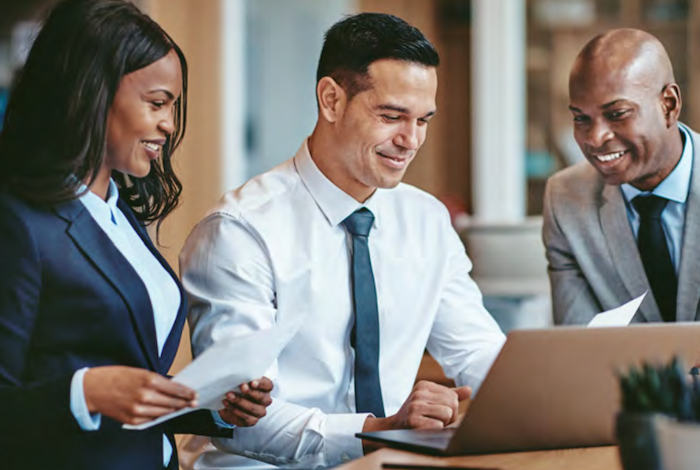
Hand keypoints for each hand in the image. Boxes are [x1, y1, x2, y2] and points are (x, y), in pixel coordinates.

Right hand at [83, 366, 197, 425]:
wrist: (93, 388)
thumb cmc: (117, 376)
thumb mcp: (140, 372)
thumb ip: (157, 381)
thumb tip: (174, 388)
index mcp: (149, 379)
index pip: (176, 389)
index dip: (188, 393)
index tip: (195, 394)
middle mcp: (145, 396)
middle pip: (172, 402)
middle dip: (184, 402)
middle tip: (193, 402)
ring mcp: (138, 410)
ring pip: (163, 413)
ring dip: (173, 410)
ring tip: (181, 407)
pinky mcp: (132, 420)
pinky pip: (151, 420)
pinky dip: (158, 416)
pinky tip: (163, 412)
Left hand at [218, 377, 272, 426]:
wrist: (230, 404)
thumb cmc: (239, 390)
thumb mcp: (242, 382)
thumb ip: (244, 379)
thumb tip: (239, 376)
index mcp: (266, 389)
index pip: (268, 385)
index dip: (261, 384)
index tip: (252, 382)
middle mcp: (265, 401)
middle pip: (261, 398)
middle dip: (250, 392)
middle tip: (241, 387)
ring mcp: (260, 412)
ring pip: (253, 408)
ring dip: (240, 401)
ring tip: (229, 395)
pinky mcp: (252, 421)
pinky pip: (245, 417)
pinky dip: (235, 410)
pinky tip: (227, 404)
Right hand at [361, 381, 470, 452]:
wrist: (394, 427)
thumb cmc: (417, 413)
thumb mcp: (431, 400)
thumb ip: (450, 395)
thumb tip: (469, 390)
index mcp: (424, 385)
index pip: (453, 395)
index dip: (452, 408)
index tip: (439, 412)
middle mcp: (419, 392)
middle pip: (452, 404)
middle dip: (449, 416)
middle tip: (436, 420)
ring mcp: (415, 406)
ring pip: (447, 414)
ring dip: (443, 423)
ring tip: (431, 423)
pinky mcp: (412, 420)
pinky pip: (438, 425)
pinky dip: (435, 430)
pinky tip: (425, 428)